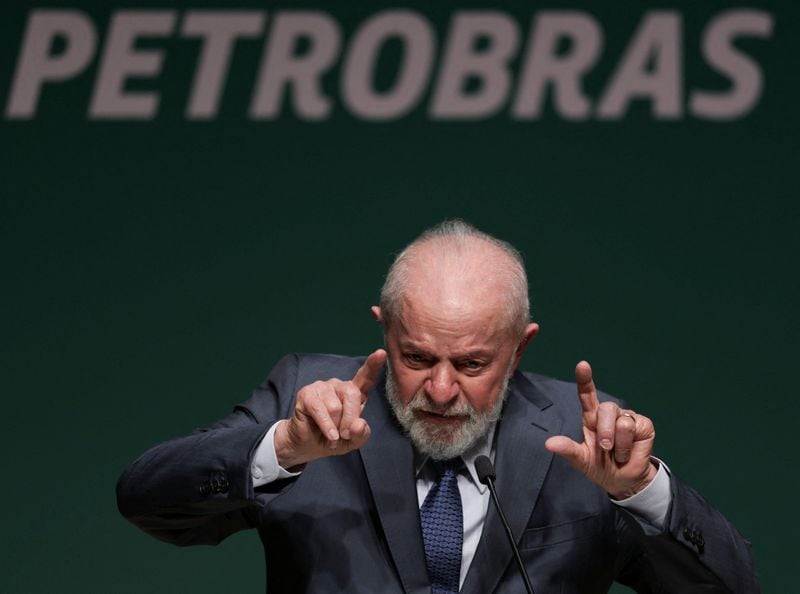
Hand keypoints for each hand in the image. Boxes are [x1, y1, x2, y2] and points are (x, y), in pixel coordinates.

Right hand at [274, 349, 386, 468]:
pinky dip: (326, 426)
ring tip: (331, 434)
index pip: (366, 377)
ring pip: (335, 406)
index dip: (373, 365)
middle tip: (344, 435)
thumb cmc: (333, 439)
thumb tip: (358, 424)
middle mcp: (339, 385)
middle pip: (352, 394)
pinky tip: (328, 435)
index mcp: (355, 393)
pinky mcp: (307, 393)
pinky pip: (320, 410)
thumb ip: (361, 433)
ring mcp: (322, 387)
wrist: (307, 445)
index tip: (381, 353)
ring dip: (335, 426)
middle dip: (350, 419)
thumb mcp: (353, 441)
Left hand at [544, 361, 657, 498]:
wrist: (623, 481)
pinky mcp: (644, 425)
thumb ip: (568, 450)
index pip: (587, 394)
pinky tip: (629, 452)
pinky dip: (628, 446)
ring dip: (618, 444)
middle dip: (605, 432)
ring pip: (622, 421)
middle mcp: (609, 414)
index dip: (585, 379)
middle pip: (606, 409)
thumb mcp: (581, 460)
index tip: (582, 365)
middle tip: (605, 448)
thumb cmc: (600, 466)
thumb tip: (548, 443)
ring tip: (617, 453)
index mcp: (591, 418)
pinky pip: (634, 429)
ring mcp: (627, 417)